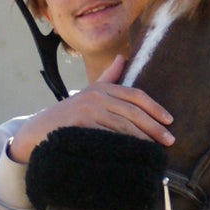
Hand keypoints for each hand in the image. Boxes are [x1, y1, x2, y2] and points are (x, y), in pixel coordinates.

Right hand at [7, 57, 173, 164]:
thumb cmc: (68, 115)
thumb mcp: (89, 93)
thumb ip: (108, 77)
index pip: (135, 95)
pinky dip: (125, 144)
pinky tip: (136, 152)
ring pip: (124, 124)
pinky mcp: (81, 124)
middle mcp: (96, 95)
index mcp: (102, 87)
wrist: (39, 131)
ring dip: (144, 137)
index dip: (154, 108)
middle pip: (133, 111)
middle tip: (170, 140)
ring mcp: (88, 109)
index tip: (169, 121)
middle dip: (154, 126)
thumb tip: (123, 57)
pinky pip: (109, 135)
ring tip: (157, 149)